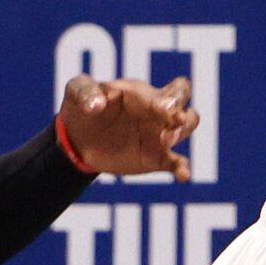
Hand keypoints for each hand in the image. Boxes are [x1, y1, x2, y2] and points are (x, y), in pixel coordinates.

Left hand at [60, 73, 198, 179]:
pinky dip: (182, 168)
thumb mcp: (78, 90)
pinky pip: (175, 163)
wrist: (76, 137)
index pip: (176, 90)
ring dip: (180, 135)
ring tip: (164, 142)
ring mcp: (157, 138)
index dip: (175, 97)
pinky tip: (183, 175)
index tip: (163, 108)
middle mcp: (158, 115)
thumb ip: (86, 91)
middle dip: (185, 116)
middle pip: (188, 110)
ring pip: (185, 132)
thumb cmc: (82, 105)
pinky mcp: (153, 159)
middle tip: (172, 123)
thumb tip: (98, 104)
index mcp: (145, 94)